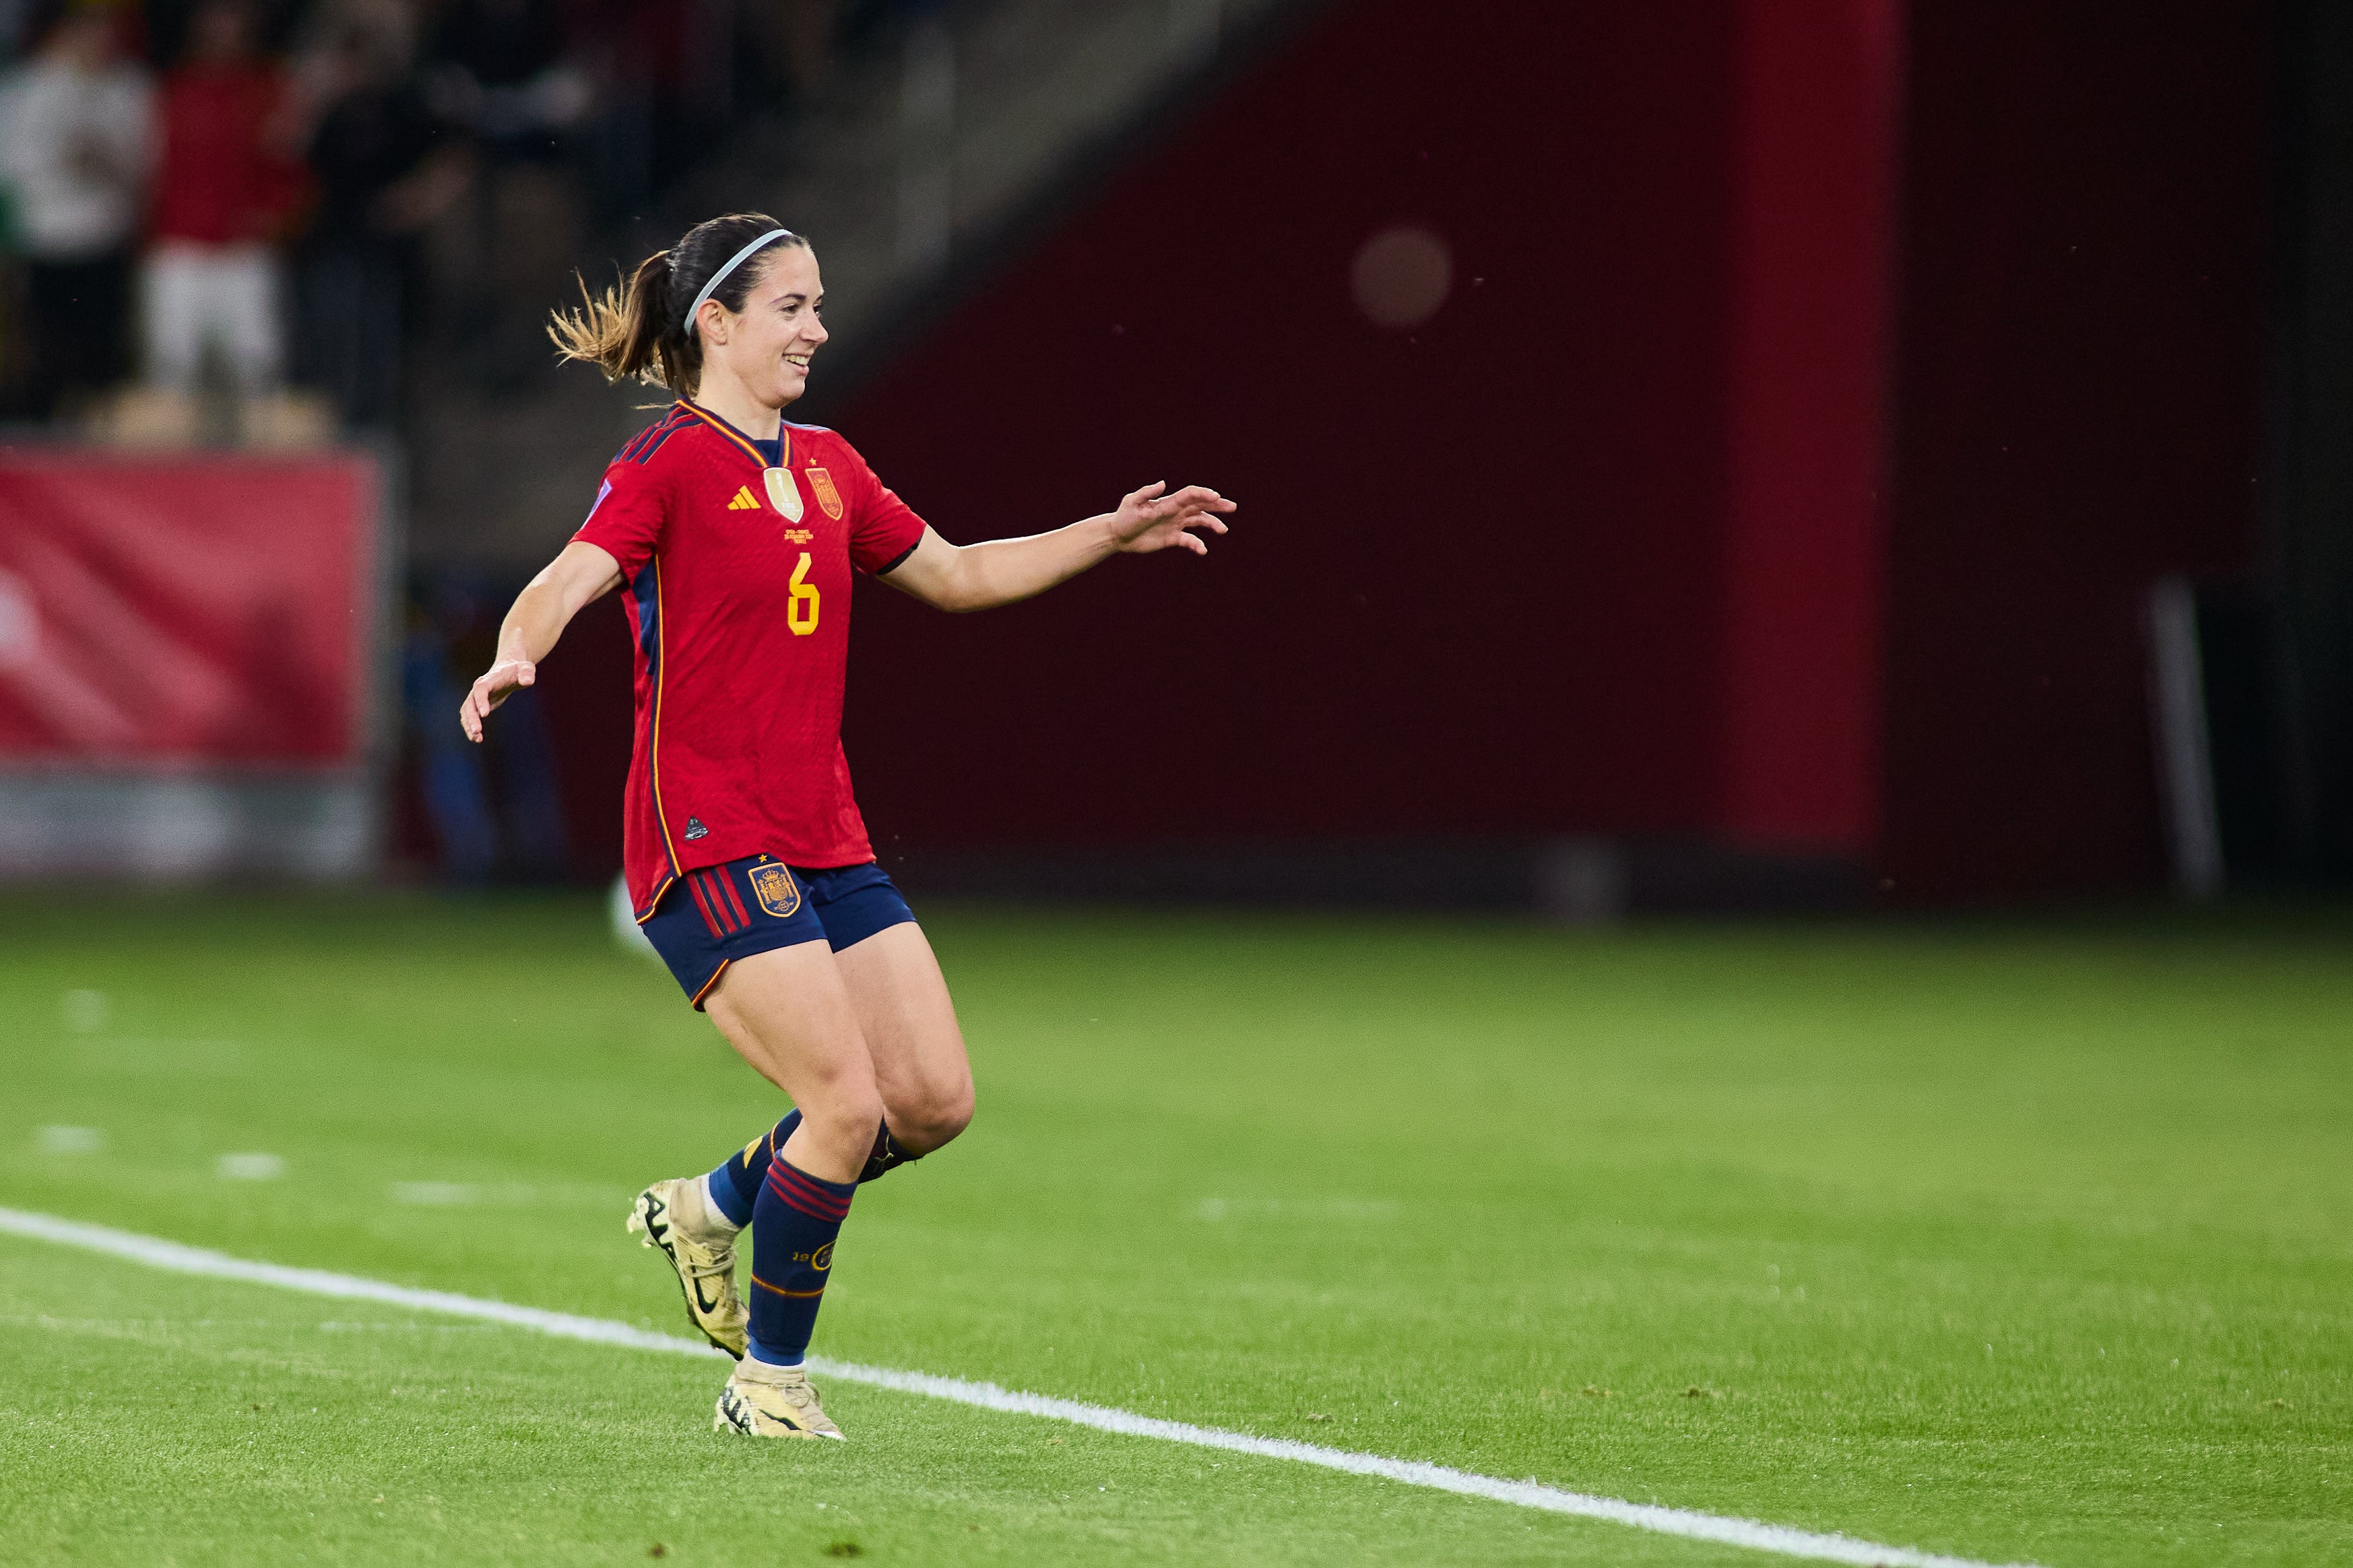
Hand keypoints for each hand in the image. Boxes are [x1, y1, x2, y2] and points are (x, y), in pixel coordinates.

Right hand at [459, 658, 534, 742]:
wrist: (508, 669)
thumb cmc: (518, 669)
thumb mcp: (526, 667)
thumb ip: (527, 673)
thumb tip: (528, 681)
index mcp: (489, 679)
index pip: (481, 689)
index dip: (481, 701)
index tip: (484, 714)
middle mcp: (478, 688)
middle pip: (470, 703)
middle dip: (472, 718)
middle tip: (477, 731)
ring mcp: (476, 697)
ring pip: (467, 712)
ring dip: (469, 725)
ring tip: (476, 739)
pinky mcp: (478, 705)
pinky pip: (470, 717)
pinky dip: (471, 727)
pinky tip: (477, 739)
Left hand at [1109, 481, 1235, 556]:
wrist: (1118, 535)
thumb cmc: (1123, 516)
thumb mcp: (1132, 502)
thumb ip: (1147, 493)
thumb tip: (1163, 483)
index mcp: (1168, 501)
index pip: (1190, 495)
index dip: (1203, 494)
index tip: (1216, 496)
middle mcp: (1175, 511)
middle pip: (1200, 505)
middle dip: (1216, 505)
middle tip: (1232, 507)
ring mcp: (1175, 524)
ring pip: (1199, 522)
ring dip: (1212, 524)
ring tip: (1223, 530)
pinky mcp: (1172, 538)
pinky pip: (1189, 540)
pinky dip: (1197, 544)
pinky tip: (1202, 550)